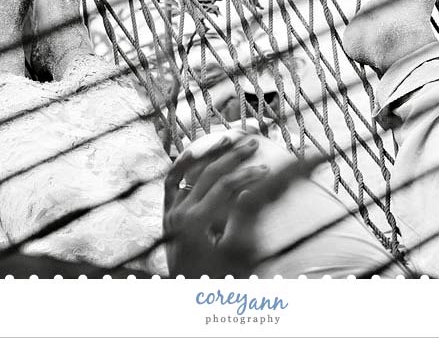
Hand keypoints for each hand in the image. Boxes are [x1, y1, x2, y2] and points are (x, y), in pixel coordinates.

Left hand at [163, 131, 267, 277]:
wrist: (192, 300)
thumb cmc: (219, 282)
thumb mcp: (238, 255)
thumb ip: (243, 220)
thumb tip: (249, 190)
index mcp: (196, 222)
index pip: (229, 186)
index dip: (251, 173)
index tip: (271, 165)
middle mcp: (179, 214)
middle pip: (211, 175)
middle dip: (235, 157)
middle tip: (255, 144)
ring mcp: (170, 214)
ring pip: (190, 173)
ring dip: (211, 155)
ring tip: (230, 139)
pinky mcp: (167, 216)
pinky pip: (171, 183)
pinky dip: (182, 165)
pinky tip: (193, 152)